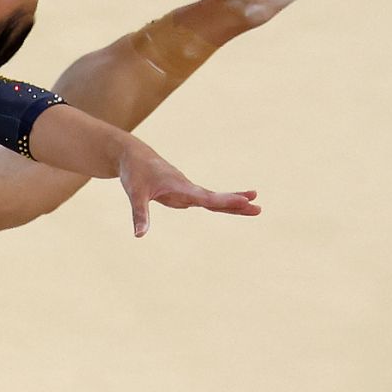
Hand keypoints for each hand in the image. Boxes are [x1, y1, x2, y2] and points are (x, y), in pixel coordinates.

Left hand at [116, 139, 260, 237]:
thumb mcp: (134, 193)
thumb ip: (139, 214)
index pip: (205, 197)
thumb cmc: (134, 173)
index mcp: (179, 185)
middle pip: (215, 198)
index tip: (244, 200)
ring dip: (233, 204)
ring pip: (214, 200)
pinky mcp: (184, 194)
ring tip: (256, 208)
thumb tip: (139, 235)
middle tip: (259, 208)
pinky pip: (206, 201)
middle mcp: (187, 188)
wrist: (133, 156)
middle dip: (236, 203)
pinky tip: (236, 207)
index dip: (224, 200)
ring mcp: (187, 191)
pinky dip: (221, 205)